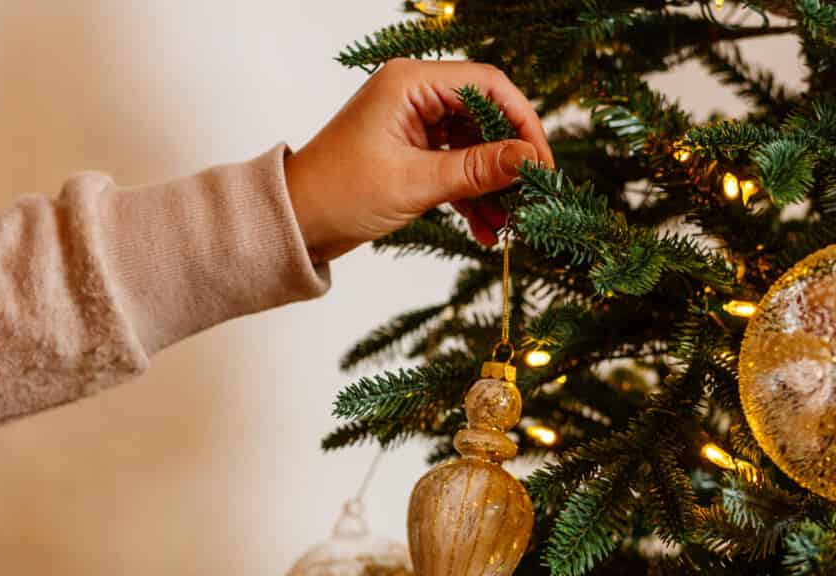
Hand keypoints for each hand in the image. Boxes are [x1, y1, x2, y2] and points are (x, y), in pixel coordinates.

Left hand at [284, 59, 554, 261]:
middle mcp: (414, 96)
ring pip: (474, 147)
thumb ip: (476, 170)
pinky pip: (456, 169)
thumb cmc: (338, 195)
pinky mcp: (412, 154)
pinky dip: (472, 198)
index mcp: (409, 83)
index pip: (486, 86)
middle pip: (485, 116)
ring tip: (509, 224)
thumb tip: (530, 161)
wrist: (293, 225)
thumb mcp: (415, 183)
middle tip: (532, 198)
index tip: (542, 164)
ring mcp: (413, 126)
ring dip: (493, 187)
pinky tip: (486, 231)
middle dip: (509, 161)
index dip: (522, 122)